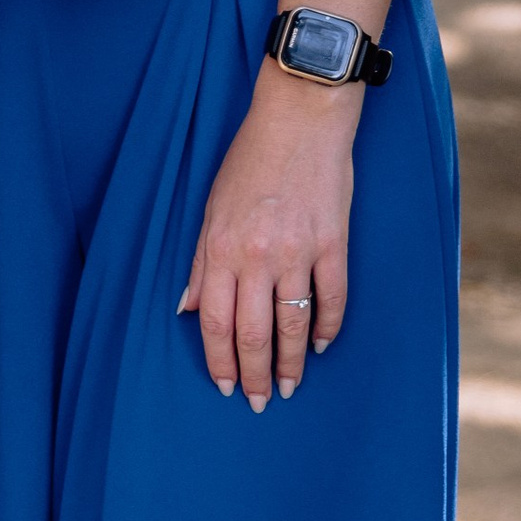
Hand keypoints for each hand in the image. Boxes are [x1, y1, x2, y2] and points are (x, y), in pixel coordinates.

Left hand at [179, 66, 356, 412]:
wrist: (300, 119)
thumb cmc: (251, 160)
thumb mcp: (211, 208)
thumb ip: (200, 263)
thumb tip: (186, 309)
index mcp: (222, 248)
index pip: (215, 321)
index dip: (219, 360)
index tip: (225, 386)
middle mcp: (258, 256)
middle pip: (253, 332)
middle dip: (256, 375)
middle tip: (261, 401)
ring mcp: (299, 251)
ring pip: (293, 324)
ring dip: (292, 362)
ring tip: (291, 386)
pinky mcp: (334, 243)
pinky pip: (332, 297)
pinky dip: (328, 326)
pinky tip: (322, 345)